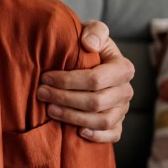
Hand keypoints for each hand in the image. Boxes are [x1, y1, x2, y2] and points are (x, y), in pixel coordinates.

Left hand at [37, 20, 134, 142]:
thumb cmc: (87, 46)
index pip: (96, 79)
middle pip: (95, 102)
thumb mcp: (92, 31)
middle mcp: (126, 90)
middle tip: (41, 93)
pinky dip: (97, 136)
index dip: (68, 81)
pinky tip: (77, 132)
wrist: (90, 61)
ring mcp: (123, 109)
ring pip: (101, 120)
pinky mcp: (118, 124)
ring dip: (73, 117)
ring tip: (49, 110)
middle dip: (64, 98)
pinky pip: (113, 135)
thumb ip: (95, 30)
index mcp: (123, 68)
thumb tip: (89, 44)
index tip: (45, 77)